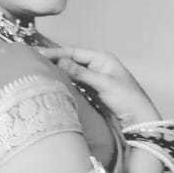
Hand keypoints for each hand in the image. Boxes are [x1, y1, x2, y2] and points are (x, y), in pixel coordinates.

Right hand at [38, 45, 158, 124]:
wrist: (139, 120)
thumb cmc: (128, 99)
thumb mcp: (104, 84)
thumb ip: (81, 73)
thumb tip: (60, 61)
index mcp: (103, 58)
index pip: (74, 52)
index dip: (56, 52)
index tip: (39, 53)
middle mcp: (97, 66)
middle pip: (71, 60)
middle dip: (54, 61)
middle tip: (34, 62)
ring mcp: (94, 79)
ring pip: (71, 72)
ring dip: (58, 72)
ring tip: (39, 72)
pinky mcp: (91, 92)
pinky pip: (74, 84)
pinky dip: (64, 83)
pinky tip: (53, 84)